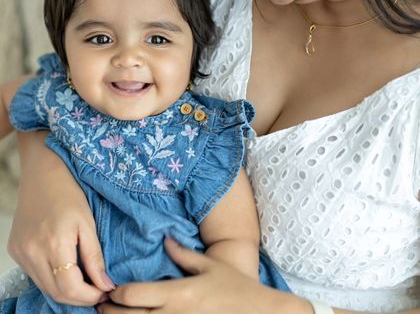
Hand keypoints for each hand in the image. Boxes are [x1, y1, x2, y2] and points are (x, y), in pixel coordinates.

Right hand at [8, 131, 114, 305]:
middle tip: (98, 288)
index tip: (105, 290)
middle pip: (56, 293)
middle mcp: (32, 252)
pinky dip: (52, 278)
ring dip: (66, 290)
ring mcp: (21, 253)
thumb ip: (95, 257)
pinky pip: (35, 275)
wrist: (42, 174)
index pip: (70, 288)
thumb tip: (106, 285)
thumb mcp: (88, 223)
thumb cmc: (69, 193)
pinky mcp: (15, 251)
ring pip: (45, 287)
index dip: (90, 296)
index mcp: (54, 243)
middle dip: (80, 297)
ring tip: (85, 280)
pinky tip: (66, 268)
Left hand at [98, 238, 306, 313]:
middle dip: (110, 312)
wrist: (259, 313)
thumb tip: (166, 240)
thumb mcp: (209, 266)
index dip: (116, 293)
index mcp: (178, 292)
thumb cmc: (235, 288)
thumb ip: (184, 254)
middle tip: (99, 306)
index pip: (133, 295)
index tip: (109, 289)